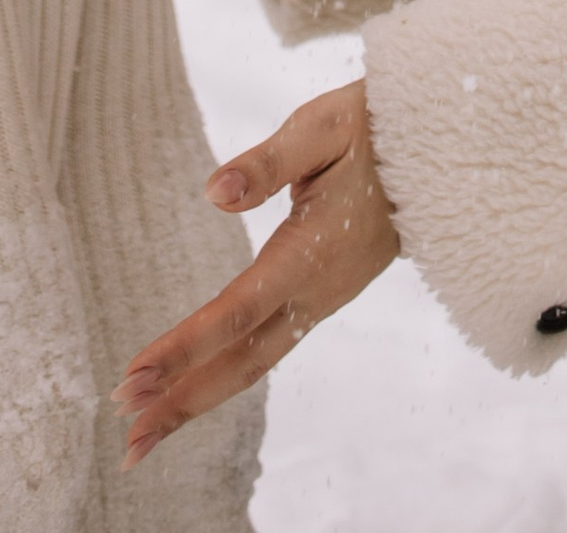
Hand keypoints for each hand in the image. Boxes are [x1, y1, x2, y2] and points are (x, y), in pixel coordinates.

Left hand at [116, 81, 399, 459]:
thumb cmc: (375, 126)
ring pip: (253, 362)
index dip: (183, 348)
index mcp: (312, 253)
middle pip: (242, 362)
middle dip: (182, 401)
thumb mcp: (324, 125)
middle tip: (126, 441)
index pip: (237, 312)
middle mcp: (316, 291)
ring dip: (197, 398)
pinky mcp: (320, 295)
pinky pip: (265, 347)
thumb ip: (269, 161)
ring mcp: (321, 299)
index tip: (133, 378)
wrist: (440, 148)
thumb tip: (215, 192)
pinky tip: (194, 387)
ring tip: (142, 434)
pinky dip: (223, 373)